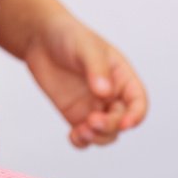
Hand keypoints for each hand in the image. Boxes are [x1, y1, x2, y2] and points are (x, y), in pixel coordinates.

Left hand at [11, 0, 147, 147]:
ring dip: (97, 137)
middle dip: (109, 126)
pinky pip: (85, 137)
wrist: (39, 38)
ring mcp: (95, 108)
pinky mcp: (76, 116)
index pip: (138, 103)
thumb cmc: (68, 35)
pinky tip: (73, 136)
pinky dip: (82, 142)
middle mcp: (112, 96)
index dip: (135, 116)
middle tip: (91, 121)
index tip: (124, 123)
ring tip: (80, 131)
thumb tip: (105, 93)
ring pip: (105, 134)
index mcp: (122, 78)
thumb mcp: (85, 47)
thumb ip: (96, 69)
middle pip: (121, 122)